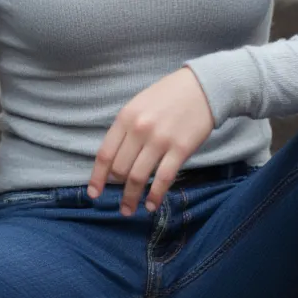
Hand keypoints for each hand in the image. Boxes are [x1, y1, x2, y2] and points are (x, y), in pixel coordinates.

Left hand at [88, 67, 214, 215]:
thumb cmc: (168, 95)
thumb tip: (114, 161)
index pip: (105, 154)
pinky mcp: (181, 149)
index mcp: (126, 117)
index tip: (93, 193)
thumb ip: (126, 129)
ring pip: (138, 177)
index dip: (97, 177)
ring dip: (131, 198)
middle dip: (117, 189)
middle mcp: (140, 129)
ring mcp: (160, 140)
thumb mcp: (139, 104)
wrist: (203, 87)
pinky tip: (151, 205)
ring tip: (129, 210)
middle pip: (120, 169)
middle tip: (119, 202)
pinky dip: (154, 195)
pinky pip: (163, 179)